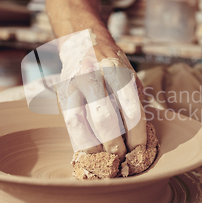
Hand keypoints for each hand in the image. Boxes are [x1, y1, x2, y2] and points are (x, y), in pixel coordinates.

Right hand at [56, 29, 146, 159]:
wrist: (82, 42)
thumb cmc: (112, 66)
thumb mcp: (130, 76)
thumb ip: (134, 101)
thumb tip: (138, 139)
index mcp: (118, 71)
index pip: (131, 110)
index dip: (137, 136)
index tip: (140, 150)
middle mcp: (94, 75)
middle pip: (105, 119)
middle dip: (115, 145)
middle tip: (123, 158)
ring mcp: (73, 84)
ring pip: (80, 123)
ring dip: (94, 147)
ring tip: (105, 159)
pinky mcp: (61, 93)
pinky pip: (69, 123)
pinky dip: (79, 141)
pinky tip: (89, 151)